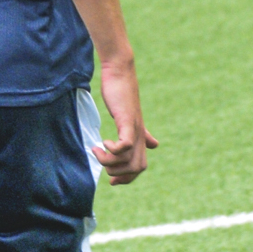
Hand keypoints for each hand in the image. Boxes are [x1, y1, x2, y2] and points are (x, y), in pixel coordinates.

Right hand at [93, 54, 156, 185]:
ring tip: (98, 150)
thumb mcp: (130, 117)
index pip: (140, 167)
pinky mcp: (128, 120)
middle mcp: (140, 134)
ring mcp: (135, 127)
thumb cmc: (121, 92)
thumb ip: (141, 133)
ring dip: (110, 161)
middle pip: (138, 168)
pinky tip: (104, 142)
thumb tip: (155, 145)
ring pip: (131, 160)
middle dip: (118, 173)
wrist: (120, 71)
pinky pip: (126, 144)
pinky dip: (114, 149)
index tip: (111, 180)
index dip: (127, 178)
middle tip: (102, 161)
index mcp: (140, 136)